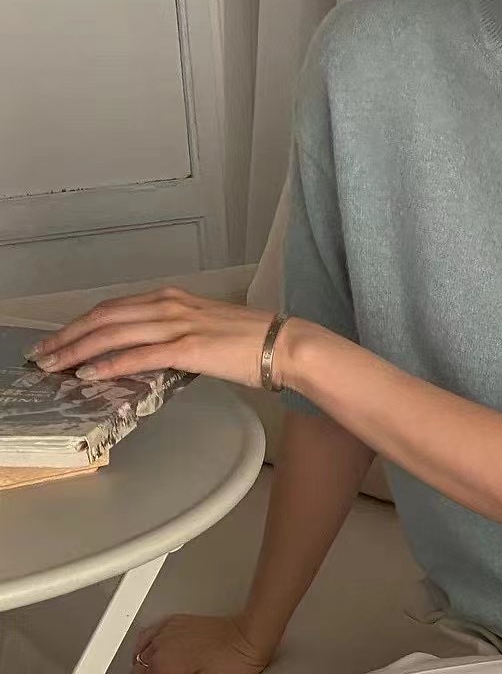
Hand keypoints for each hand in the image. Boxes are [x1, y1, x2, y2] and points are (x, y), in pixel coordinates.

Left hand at [25, 287, 304, 389]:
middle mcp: (168, 305)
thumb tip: (158, 358)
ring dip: (77, 350)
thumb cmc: (254, 342)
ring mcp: (176, 324)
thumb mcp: (207, 331)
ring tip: (55, 366)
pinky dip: (109, 364)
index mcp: (171, 299)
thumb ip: (178, 338)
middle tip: (42, 356)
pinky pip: (137, 355)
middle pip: (103, 317)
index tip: (60, 340)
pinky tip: (89, 374)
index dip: (81, 324)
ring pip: (112, 333)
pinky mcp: (186, 347)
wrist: (286, 345)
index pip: (113, 308)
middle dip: (68, 337)